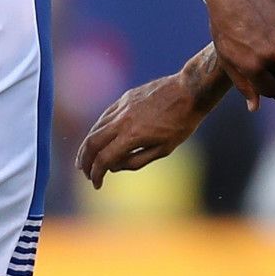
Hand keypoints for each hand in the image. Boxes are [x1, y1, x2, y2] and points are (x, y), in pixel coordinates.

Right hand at [75, 75, 207, 188]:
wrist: (190, 91)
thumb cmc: (182, 123)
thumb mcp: (164, 149)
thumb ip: (137, 161)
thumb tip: (114, 167)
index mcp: (132, 136)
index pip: (104, 159)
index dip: (96, 174)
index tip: (96, 184)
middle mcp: (122, 121)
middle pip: (92, 143)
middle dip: (84, 161)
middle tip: (84, 173)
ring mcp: (122, 107)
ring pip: (95, 128)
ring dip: (87, 146)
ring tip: (86, 158)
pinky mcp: (125, 99)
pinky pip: (105, 116)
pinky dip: (98, 130)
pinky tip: (98, 137)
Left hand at [204, 0, 274, 110]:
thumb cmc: (224, 27)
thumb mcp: (227, 59)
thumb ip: (243, 85)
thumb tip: (254, 108)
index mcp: (253, 66)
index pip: (272, 90)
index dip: (266, 84)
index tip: (260, 75)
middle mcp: (271, 54)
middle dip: (273, 65)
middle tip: (258, 49)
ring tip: (263, 36)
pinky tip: (268, 24)